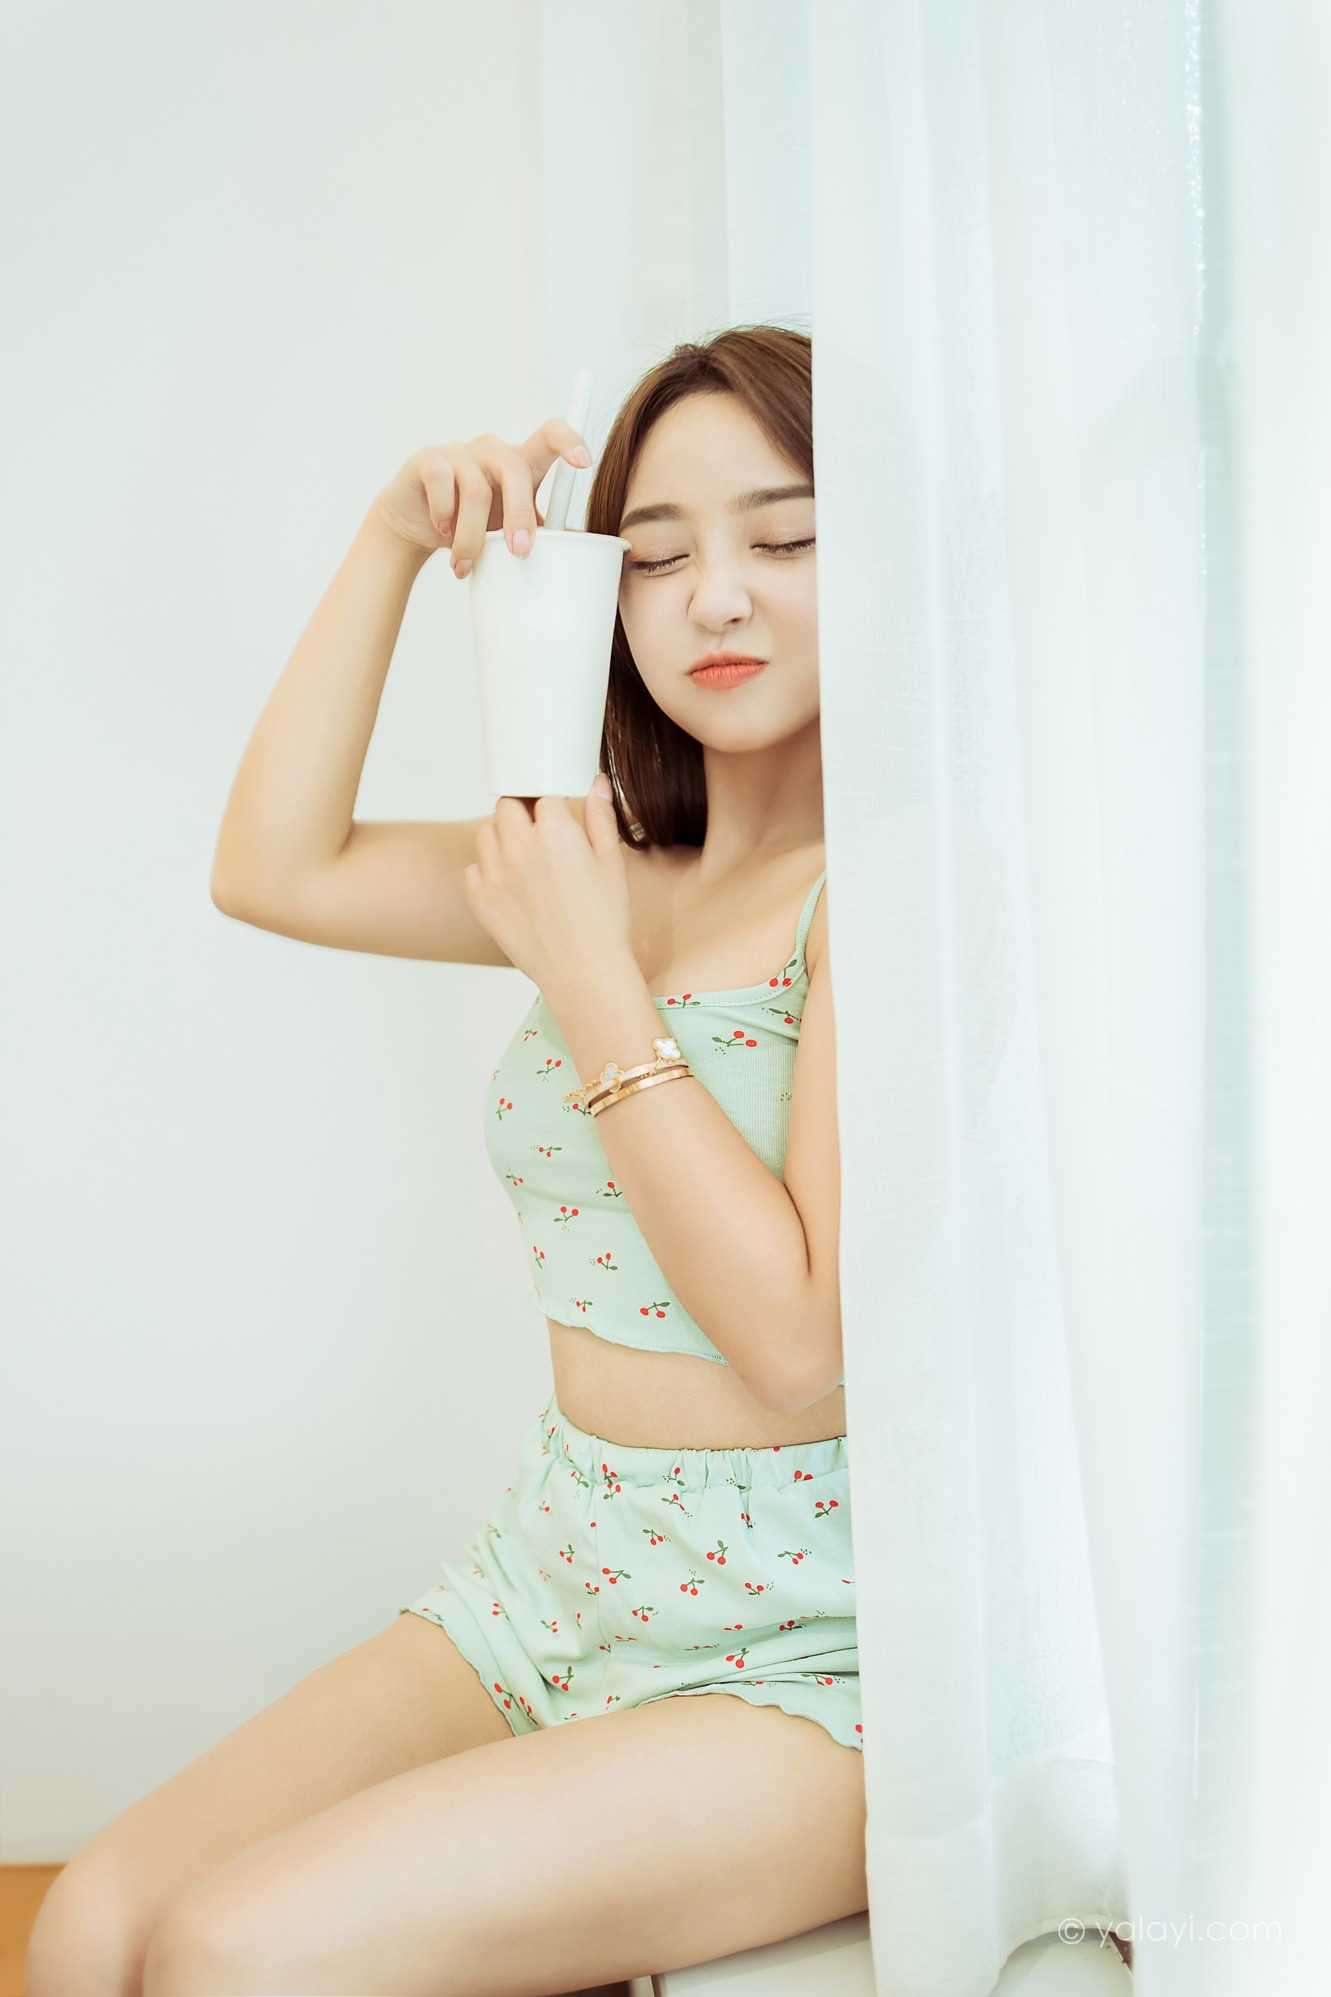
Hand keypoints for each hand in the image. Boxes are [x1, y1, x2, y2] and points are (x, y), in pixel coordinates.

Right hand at [370, 419, 593, 561]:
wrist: (415, 524)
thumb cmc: (471, 524)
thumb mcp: (508, 529)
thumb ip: (536, 531)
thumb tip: (577, 551)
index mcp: (520, 463)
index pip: (550, 436)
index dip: (569, 443)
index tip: (584, 463)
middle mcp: (493, 451)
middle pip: (515, 470)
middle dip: (519, 515)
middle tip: (520, 552)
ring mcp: (461, 452)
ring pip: (477, 491)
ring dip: (472, 537)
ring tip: (466, 564)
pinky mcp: (430, 459)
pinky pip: (443, 487)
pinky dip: (445, 517)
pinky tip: (441, 531)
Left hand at [462, 775, 631, 992]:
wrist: (584, 972)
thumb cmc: (604, 920)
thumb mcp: (611, 863)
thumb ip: (601, 817)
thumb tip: (596, 783)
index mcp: (554, 831)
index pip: (542, 796)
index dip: (551, 806)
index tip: (558, 817)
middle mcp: (518, 846)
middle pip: (507, 806)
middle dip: (522, 813)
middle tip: (540, 834)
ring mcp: (495, 873)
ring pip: (486, 834)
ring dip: (502, 837)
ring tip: (525, 860)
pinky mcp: (481, 900)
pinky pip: (473, 870)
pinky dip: (487, 872)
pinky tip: (511, 887)